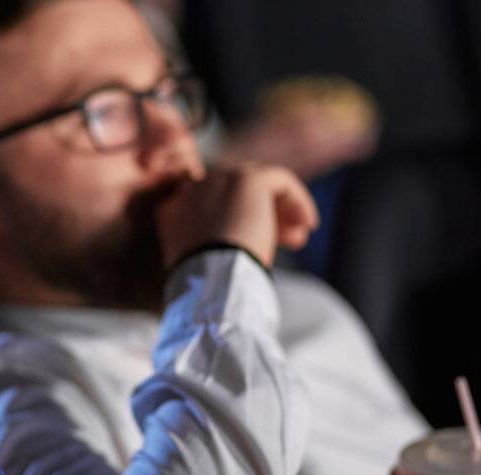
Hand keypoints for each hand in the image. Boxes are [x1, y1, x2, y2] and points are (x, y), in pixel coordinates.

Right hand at [156, 163, 318, 268]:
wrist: (212, 281)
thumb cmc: (207, 287)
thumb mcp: (201, 265)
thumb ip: (212, 246)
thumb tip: (242, 248)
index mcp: (171, 211)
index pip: (208, 205)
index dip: (236, 221)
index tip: (258, 244)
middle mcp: (191, 190)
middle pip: (234, 193)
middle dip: (262, 215)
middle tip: (286, 240)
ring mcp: (218, 181)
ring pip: (256, 185)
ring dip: (279, 209)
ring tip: (299, 237)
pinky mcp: (246, 180)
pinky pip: (279, 180)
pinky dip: (297, 199)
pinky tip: (308, 224)